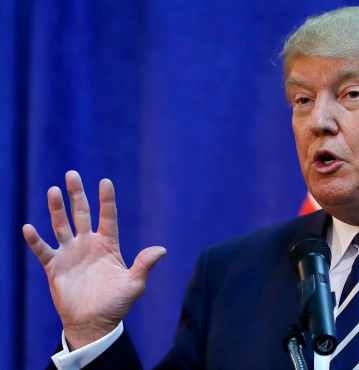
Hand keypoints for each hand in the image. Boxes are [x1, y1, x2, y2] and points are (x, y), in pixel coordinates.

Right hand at [22, 170, 165, 349]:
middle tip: (72, 173)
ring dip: (56, 209)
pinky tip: (29, 228)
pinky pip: (43, 250)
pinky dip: (35, 240)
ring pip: (61, 225)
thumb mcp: (134, 284)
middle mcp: (88, 244)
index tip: (106, 181)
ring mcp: (70, 253)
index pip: (108, 217)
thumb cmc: (116, 303)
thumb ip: (144, 265)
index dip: (107, 200)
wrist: (94, 322)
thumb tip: (162, 249)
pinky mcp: (55, 266)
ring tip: (53, 190)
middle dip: (77, 194)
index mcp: (108, 245)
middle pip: (82, 214)